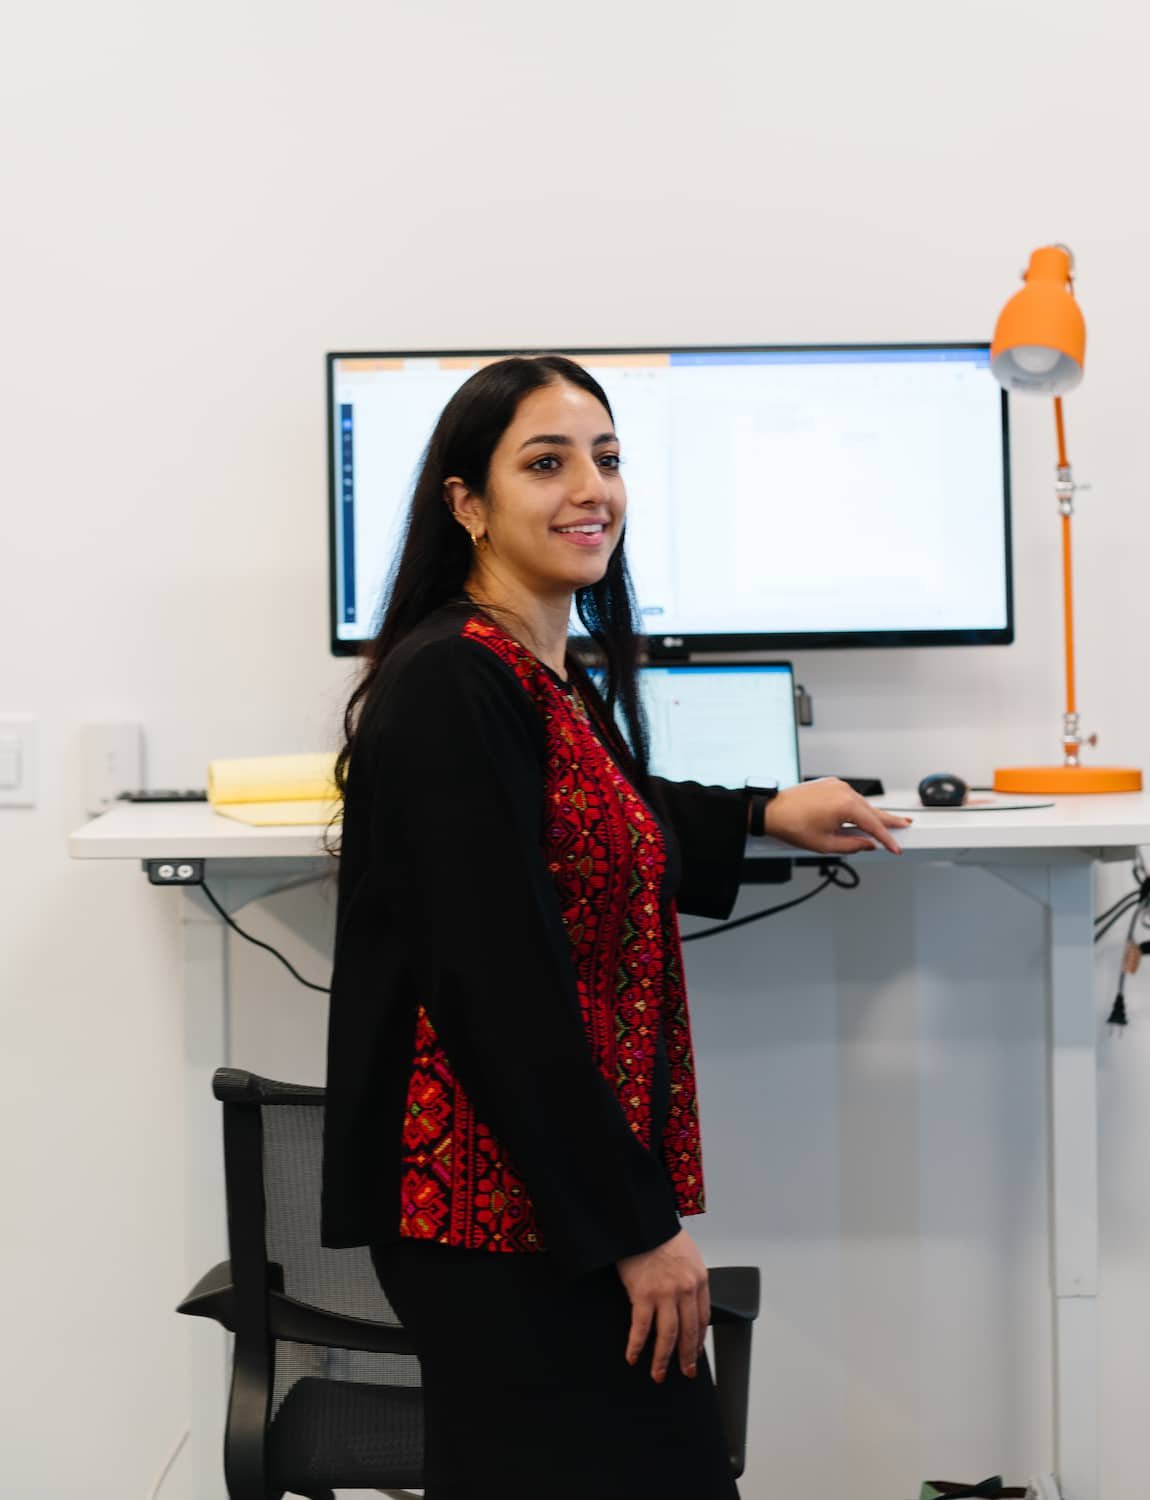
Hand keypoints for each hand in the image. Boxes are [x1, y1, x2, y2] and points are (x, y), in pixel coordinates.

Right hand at [616, 1228, 709, 1381]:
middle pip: (689, 1332)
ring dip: (662, 1359)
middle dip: (687, 1357)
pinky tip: (632, 1356)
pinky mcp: (643, 1295)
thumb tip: (687, 1303)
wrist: (643, 1222)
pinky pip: (641, 1328)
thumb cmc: (662, 1235)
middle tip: (685, 1372)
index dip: (700, 1340)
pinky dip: (636, 1345)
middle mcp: (686, 1290)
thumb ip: (690, 1279)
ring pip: (668, 1336)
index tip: (696, 1353)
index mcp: (699, 1279)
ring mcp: (665, 1294)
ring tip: (658, 1373)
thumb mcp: (688, 1255)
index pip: (703, 1319)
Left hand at [762, 778, 911, 854]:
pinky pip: (849, 797)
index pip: (874, 826)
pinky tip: (862, 815)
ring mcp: (836, 785)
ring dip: (873, 814)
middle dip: (890, 820)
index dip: (887, 839)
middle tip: (906, 825)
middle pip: (873, 810)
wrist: (771, 811)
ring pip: (862, 803)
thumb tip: (867, 845)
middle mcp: (844, 791)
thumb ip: (852, 846)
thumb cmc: (792, 825)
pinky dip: (857, 807)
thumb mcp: (826, 845)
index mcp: (846, 805)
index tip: (896, 848)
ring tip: (887, 823)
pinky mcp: (829, 784)